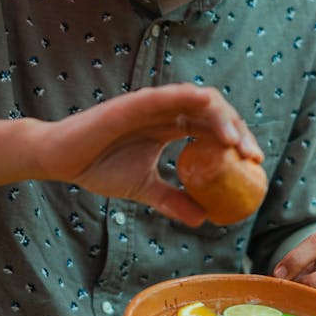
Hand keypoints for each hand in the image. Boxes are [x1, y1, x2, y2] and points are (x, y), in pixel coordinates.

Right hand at [36, 83, 262, 226]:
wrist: (61, 160)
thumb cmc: (98, 167)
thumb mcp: (144, 189)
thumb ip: (172, 199)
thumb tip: (202, 219)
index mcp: (170, 128)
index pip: (213, 129)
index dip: (237, 141)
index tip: (254, 164)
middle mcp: (165, 113)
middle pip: (213, 114)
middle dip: (238, 131)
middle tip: (251, 156)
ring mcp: (150, 106)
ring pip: (195, 101)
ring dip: (220, 117)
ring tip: (234, 142)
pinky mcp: (132, 104)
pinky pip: (164, 96)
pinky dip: (186, 97)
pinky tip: (204, 105)